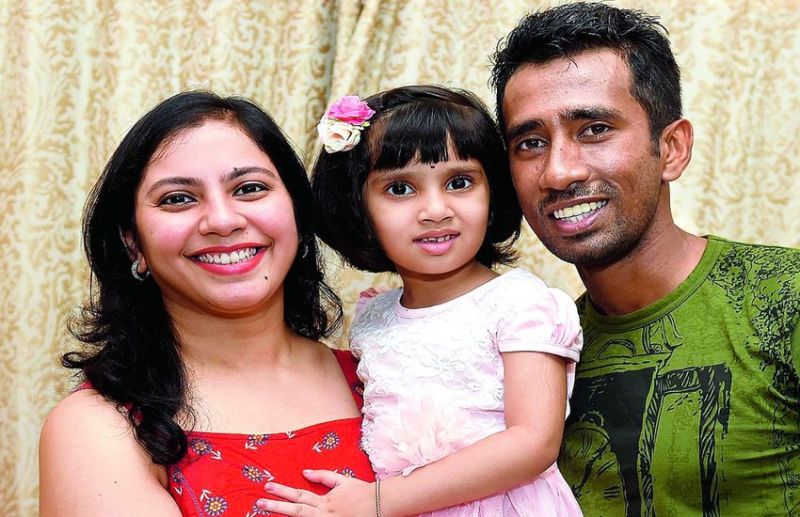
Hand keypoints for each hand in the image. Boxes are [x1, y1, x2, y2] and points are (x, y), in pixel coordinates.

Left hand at [256, 469, 376, 515]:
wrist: (380, 506)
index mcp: (325, 500)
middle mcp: (324, 514)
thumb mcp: (342, 480)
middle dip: (277, 507)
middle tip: (259, 503)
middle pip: (296, 511)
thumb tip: (304, 472)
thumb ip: (323, 476)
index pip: (299, 495)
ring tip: (267, 513)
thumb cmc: (361, 492)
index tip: (267, 487)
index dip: (283, 492)